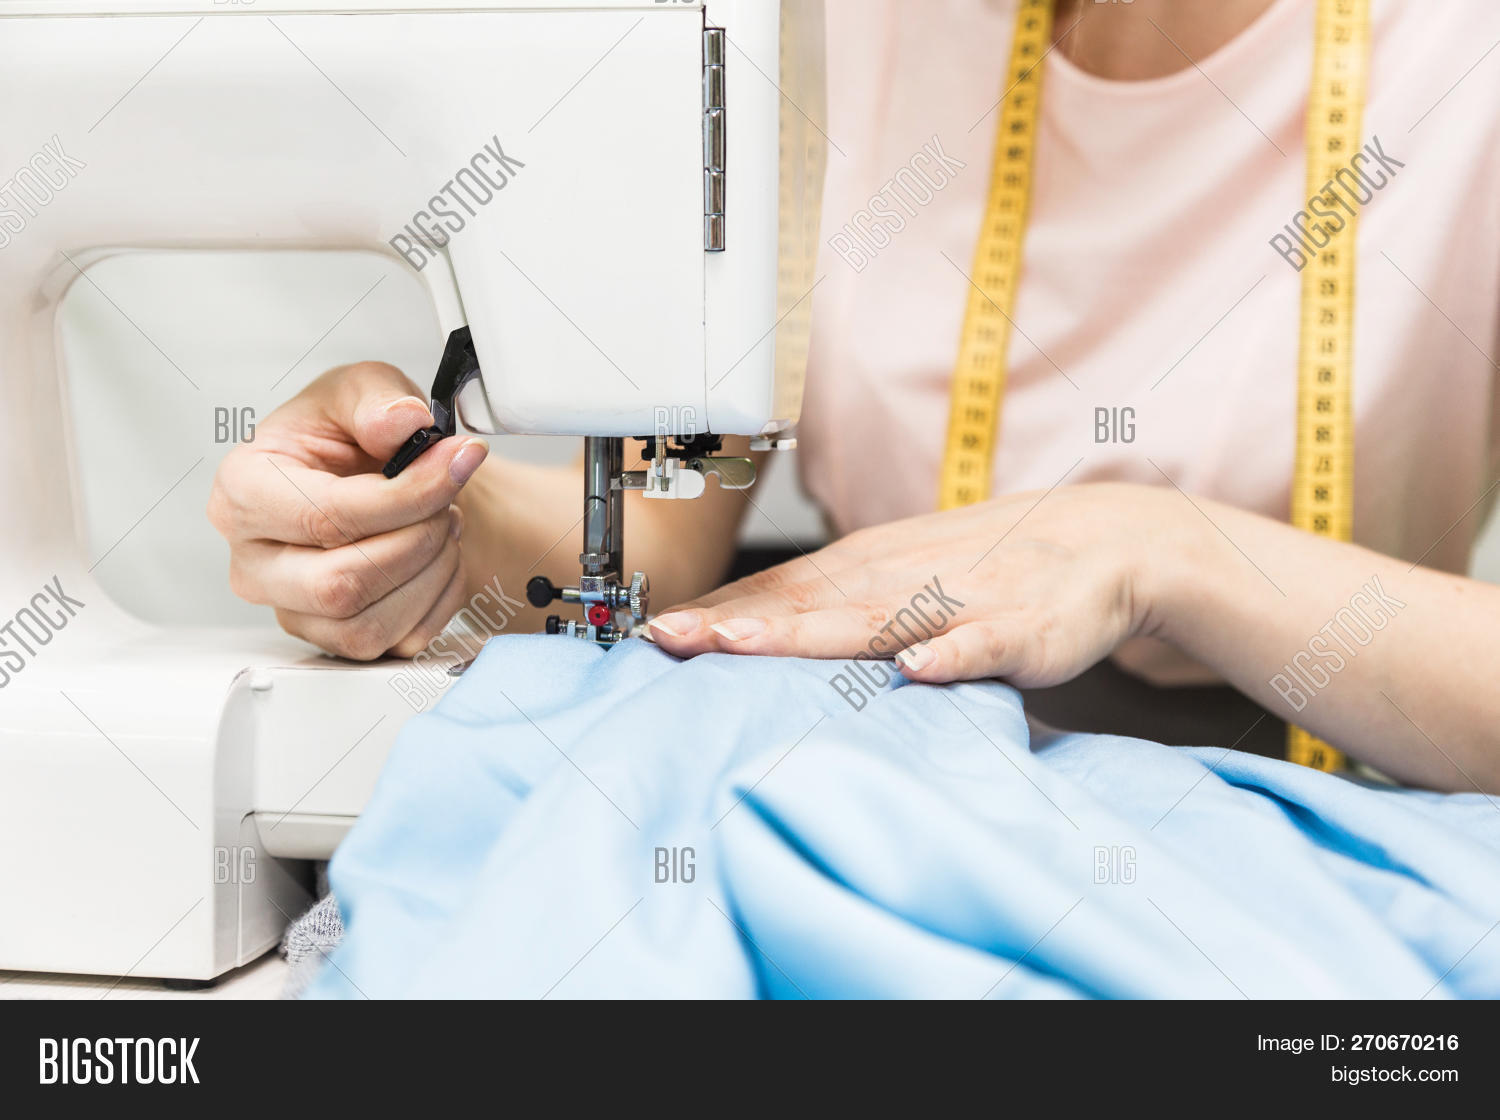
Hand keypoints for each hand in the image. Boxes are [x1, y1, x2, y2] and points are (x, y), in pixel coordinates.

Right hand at [207, 361, 488, 659]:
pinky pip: (394, 645)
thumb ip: (377, 397)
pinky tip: (436, 560)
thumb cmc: (351, 439)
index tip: (454, 466)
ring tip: (442, 527)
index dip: (407, 496)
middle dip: (417, 541)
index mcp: (244, 491)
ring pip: (366, 626)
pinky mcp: (333, 640)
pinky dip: (436, 601)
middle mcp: (254, 560)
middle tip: (446, 503)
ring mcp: (291, 608)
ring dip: (430, 574)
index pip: (326, 517)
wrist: (381, 477)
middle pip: (340, 585)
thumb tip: (401, 422)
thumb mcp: (361, 389)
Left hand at [647, 483, 1183, 686]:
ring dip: (808, 633)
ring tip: (745, 645)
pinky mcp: (1017, 628)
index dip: (714, 610)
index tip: (647, 634)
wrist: (1098, 540)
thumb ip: (829, 605)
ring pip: (874, 620)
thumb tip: (741, 628)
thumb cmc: (982, 564)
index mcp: (865, 565)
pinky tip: (914, 671)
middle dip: (732, 621)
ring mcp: (958, 599)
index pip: (776, 588)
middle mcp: (899, 575)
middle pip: (805, 602)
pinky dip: (948, 656)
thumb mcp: (896, 573)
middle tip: (665, 638)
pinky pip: (979, 644)